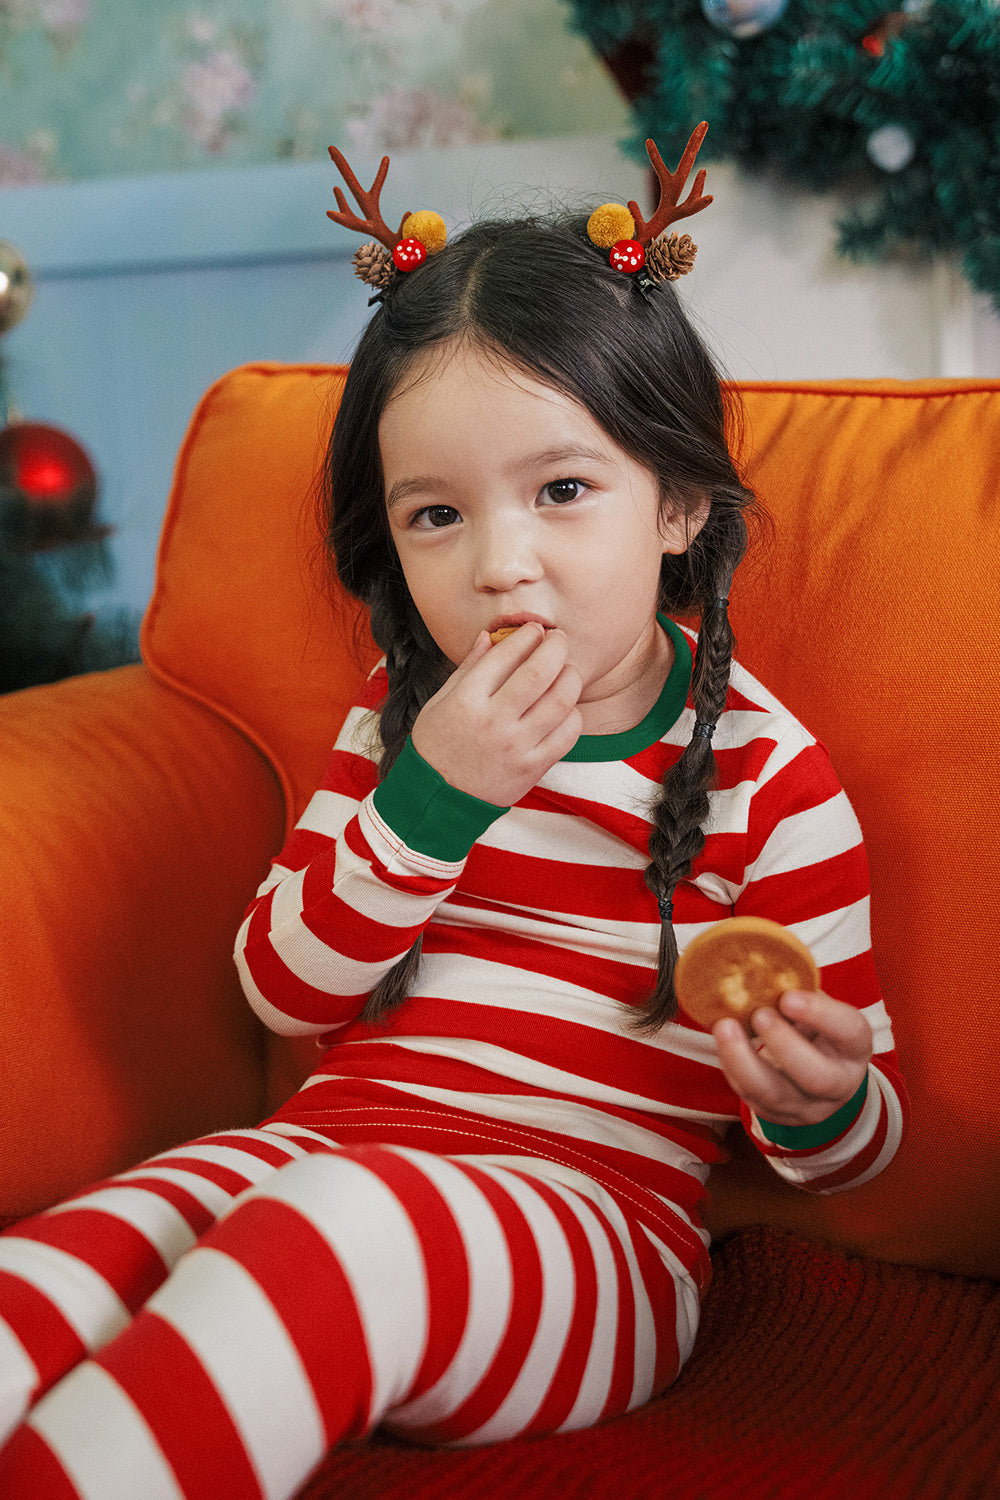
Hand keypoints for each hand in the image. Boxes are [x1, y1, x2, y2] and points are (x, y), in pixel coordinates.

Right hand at [411, 624, 582, 805]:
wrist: (438, 799)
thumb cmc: (436, 746)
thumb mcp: (441, 701)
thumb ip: (468, 667)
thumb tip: (490, 636)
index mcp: (467, 700)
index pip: (506, 655)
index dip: (526, 635)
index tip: (534, 629)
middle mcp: (493, 721)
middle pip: (540, 672)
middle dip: (556, 646)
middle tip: (558, 639)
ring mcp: (516, 746)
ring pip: (561, 701)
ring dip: (570, 677)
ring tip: (566, 671)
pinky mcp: (532, 768)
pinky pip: (568, 734)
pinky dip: (573, 714)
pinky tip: (564, 708)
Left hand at [713, 990, 872, 1128]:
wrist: (819, 1072)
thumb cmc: (816, 1029)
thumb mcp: (819, 1010)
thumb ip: (800, 992)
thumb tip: (760, 967)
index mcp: (855, 1047)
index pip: (850, 1031)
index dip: (821, 1014)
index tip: (788, 997)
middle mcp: (839, 1084)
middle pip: (817, 1076)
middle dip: (784, 1044)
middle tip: (758, 1014)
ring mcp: (809, 1107)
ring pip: (776, 1095)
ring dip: (744, 1061)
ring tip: (725, 1027)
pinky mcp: (779, 1116)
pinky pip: (751, 1098)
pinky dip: (732, 1069)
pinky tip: (724, 1044)